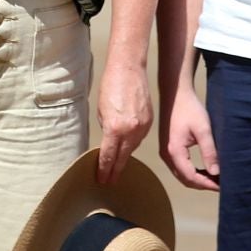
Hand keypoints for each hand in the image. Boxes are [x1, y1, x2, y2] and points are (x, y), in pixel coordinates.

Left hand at [94, 59, 152, 184]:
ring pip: (133, 148)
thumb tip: (108, 142)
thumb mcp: (101, 110)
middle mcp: (131, 130)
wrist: (129, 69)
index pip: (109, 156)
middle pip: (123, 157)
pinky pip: (140, 138)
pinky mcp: (149, 121)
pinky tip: (127, 146)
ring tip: (117, 165)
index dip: (104, 169)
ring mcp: (143, 127)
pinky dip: (133, 143)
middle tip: (109, 180)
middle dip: (115, 170)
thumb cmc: (110, 85)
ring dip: (125, 156)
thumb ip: (106, 129)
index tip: (102, 179)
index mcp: (115, 128)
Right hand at [158, 85, 219, 190]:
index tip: (222, 186)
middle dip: (203, 184)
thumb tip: (216, 173)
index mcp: (174, 152)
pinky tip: (204, 169)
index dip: (207, 184)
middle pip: (185, 179)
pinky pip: (180, 167)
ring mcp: (165, 152)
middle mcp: (167, 155)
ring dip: (197, 179)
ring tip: (215, 178)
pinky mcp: (167, 148)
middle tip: (221, 184)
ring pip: (181, 174)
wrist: (175, 93)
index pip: (191, 178)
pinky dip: (192, 172)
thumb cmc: (190, 108)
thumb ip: (209, 151)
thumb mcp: (203, 129)